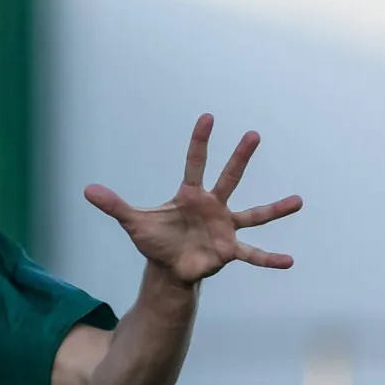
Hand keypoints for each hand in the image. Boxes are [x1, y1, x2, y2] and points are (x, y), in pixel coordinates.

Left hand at [85, 115, 303, 285]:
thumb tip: (86, 190)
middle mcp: (213, 206)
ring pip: (253, 215)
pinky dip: (268, 259)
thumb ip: (114, 205)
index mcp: (190, 195)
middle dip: (239, 157)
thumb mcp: (133, 222)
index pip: (195, 163)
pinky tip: (289, 261)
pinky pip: (252, 254)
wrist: (168, 267)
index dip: (199, 141)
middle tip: (253, 134)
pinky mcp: (228, 250)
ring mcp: (225, 227)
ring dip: (275, 209)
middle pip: (228, 178)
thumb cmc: (155, 240)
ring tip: (298, 201)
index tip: (208, 117)